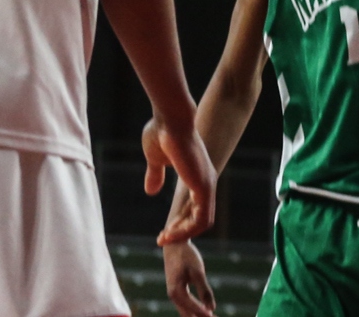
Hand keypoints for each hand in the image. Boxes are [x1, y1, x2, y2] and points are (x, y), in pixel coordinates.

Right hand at [142, 113, 217, 244]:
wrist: (170, 119)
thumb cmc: (162, 133)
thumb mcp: (156, 160)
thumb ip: (156, 174)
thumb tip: (151, 191)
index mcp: (197, 176)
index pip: (195, 207)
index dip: (180, 222)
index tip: (163, 232)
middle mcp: (206, 181)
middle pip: (200, 218)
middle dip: (181, 232)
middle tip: (162, 239)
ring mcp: (207, 184)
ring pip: (202, 222)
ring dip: (183, 234)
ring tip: (164, 239)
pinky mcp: (204, 186)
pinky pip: (201, 218)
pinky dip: (187, 230)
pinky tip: (170, 233)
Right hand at [164, 239, 216, 316]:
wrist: (174, 243)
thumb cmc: (186, 256)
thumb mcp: (198, 272)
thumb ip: (204, 290)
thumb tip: (212, 308)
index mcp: (176, 292)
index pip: (192, 308)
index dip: (204, 314)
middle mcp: (173, 295)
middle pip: (187, 314)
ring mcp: (173, 293)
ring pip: (185, 311)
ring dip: (197, 315)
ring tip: (212, 316)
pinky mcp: (176, 290)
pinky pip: (185, 304)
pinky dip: (194, 309)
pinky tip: (204, 310)